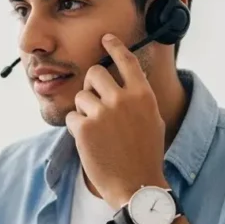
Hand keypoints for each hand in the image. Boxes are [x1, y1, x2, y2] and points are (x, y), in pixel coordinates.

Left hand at [65, 34, 167, 208]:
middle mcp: (123, 99)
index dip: (114, 46)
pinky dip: (77, 129)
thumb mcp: (151, 120)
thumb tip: (123, 82)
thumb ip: (137, 98)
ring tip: (98, 131)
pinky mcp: (84, 128)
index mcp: (143, 95)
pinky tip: (90, 143)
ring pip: (81, 97)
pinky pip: (72, 117)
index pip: (126, 60)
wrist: (136, 185)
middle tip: (93, 100)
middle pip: (94, 73)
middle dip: (90, 84)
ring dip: (84, 111)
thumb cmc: (145, 155)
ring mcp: (102, 113)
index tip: (105, 38)